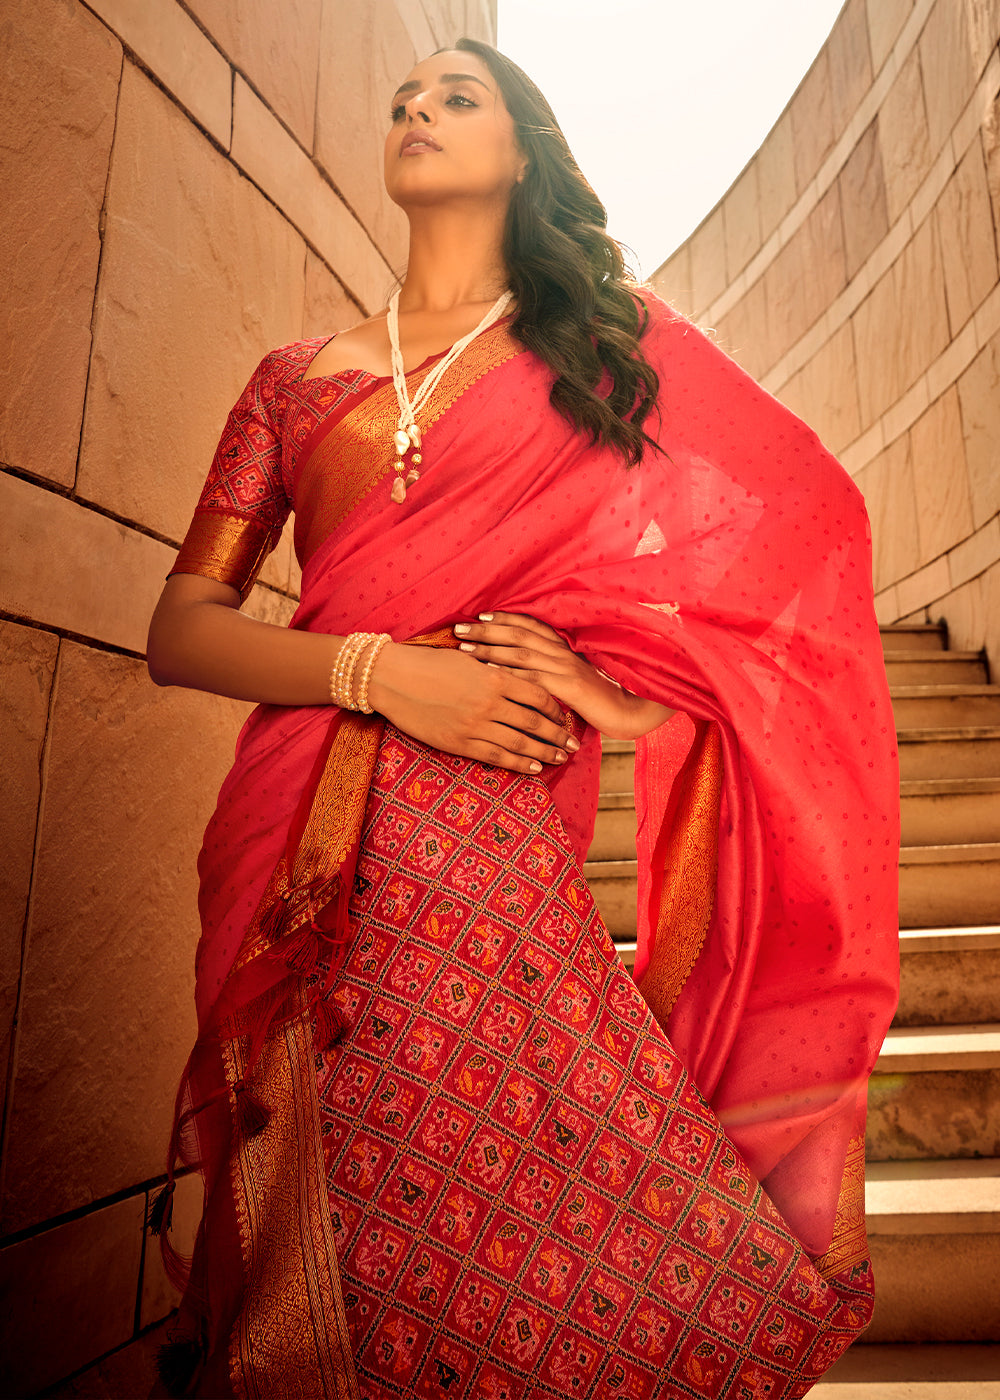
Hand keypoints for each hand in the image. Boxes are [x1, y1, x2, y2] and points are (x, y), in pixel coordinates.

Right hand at [367, 641, 578, 773]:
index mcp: (494, 677)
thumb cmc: (427, 663)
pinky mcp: (459, 742)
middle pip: (535, 723)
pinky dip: (519, 764)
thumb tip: (516, 676)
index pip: (537, 694)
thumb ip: (494, 669)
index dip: (554, 708)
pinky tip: (534, 768)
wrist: (392, 678)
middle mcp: (490, 703)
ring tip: (560, 758)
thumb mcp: (467, 659)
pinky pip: (496, 757)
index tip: (564, 715)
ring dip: (544, 752)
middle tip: (574, 743)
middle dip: (557, 735)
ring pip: (520, 743)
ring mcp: (475, 725)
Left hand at [453, 613, 673, 739]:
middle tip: (458, 629)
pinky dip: (507, 674)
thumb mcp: (574, 677)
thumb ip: (553, 668)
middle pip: (518, 635)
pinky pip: (532, 678)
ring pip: (520, 653)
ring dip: (490, 649)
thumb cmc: (599, 697)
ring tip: (465, 649)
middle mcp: (562, 652)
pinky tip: (487, 675)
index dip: (504, 620)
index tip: (479, 617)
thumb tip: (526, 668)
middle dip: (486, 630)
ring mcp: (565, 668)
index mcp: (564, 647)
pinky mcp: (568, 687)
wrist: (629, 711)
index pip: (530, 625)